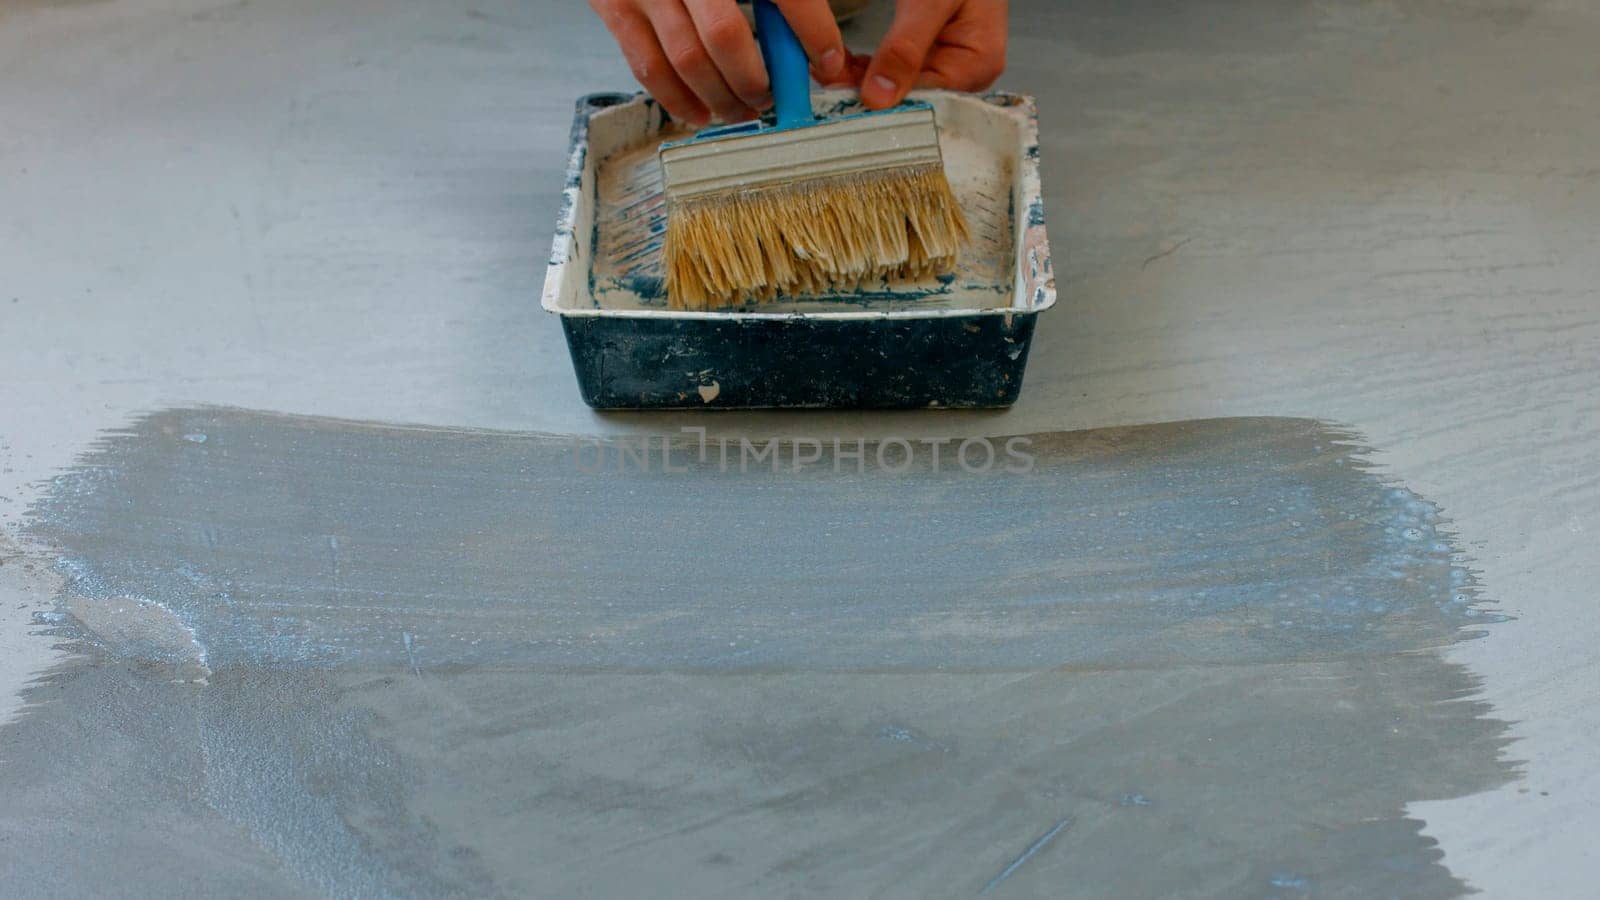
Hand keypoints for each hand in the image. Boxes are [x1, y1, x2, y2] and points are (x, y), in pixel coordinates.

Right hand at [589, 0, 850, 124]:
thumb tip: (822, 47)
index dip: (814, 34)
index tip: (829, 64)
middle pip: (726, 37)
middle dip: (755, 80)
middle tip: (771, 97)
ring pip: (687, 60)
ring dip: (720, 98)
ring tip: (741, 110)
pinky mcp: (616, 8)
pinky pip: (648, 67)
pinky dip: (678, 100)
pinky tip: (701, 113)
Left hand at [832, 0, 1008, 109]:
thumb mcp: (931, 1)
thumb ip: (905, 48)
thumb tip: (878, 99)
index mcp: (978, 64)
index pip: (927, 99)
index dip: (885, 101)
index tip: (844, 95)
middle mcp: (968, 73)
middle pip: (912, 96)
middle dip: (870, 90)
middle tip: (828, 81)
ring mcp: (950, 65)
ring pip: (900, 87)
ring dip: (864, 80)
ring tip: (830, 73)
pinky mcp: (932, 56)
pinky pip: (898, 71)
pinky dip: (871, 68)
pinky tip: (846, 65)